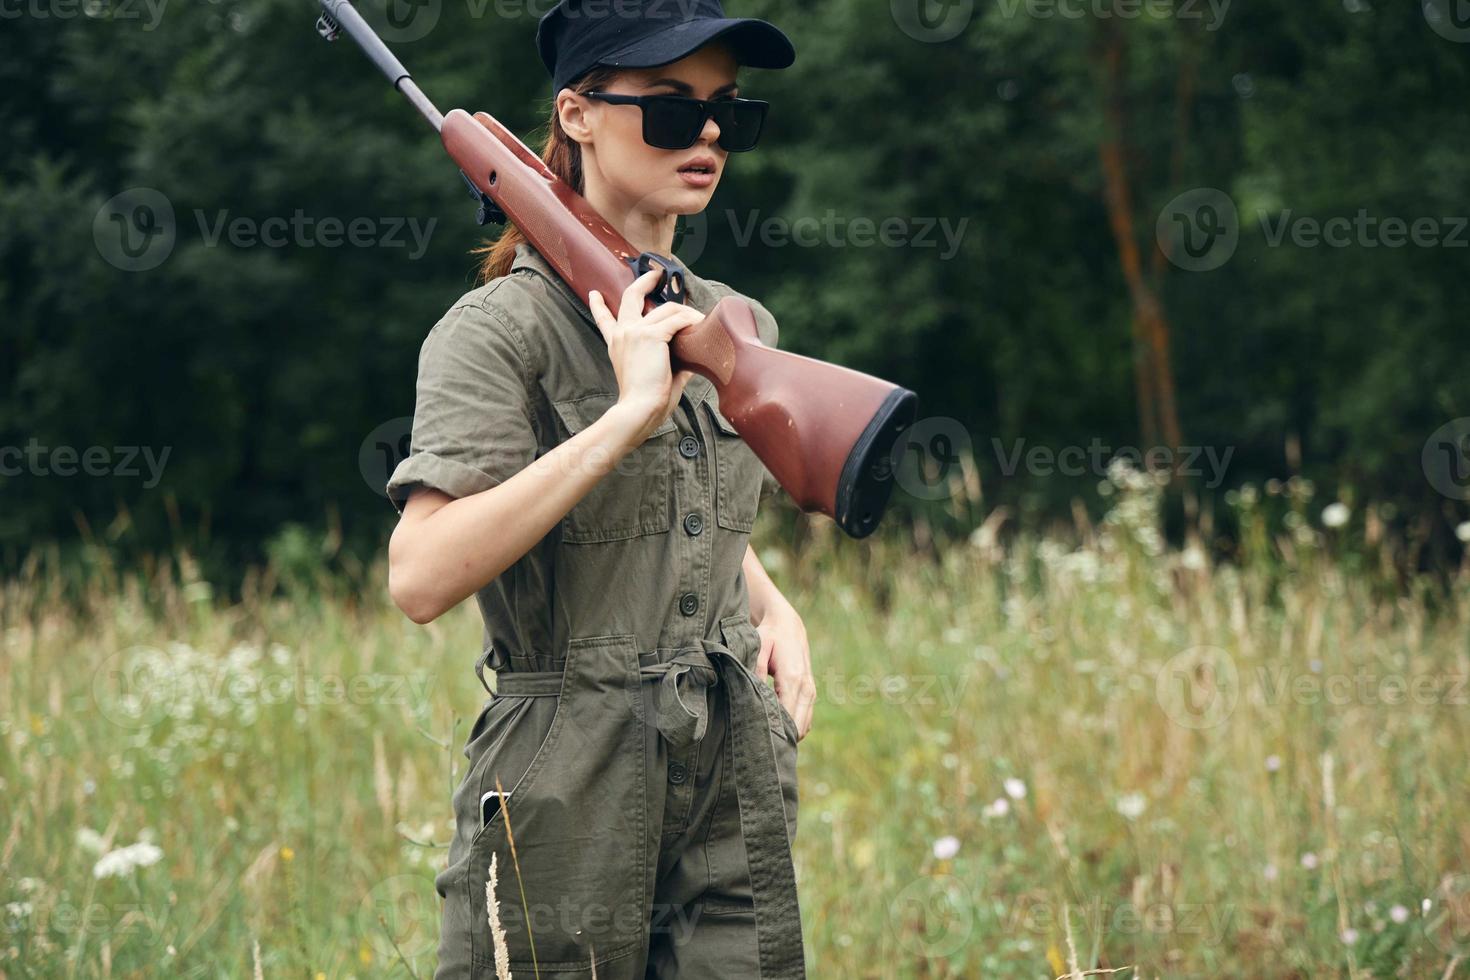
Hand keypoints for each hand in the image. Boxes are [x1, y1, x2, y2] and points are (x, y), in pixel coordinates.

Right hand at [588, 269, 704, 441]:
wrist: (639, 409)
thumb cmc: (646, 401)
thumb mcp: (653, 375)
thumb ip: (669, 362)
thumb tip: (691, 359)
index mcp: (617, 344)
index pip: (604, 320)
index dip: (599, 306)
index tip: (595, 294)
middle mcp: (623, 333)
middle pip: (631, 296)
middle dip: (645, 281)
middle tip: (656, 274)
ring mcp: (635, 331)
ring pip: (666, 309)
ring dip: (686, 312)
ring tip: (699, 319)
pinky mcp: (651, 335)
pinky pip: (677, 320)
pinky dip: (691, 321)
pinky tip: (700, 324)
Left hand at [754, 601, 814, 741]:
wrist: (788, 625)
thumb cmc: (769, 636)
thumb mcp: (758, 648)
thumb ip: (756, 672)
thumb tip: (751, 696)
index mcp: (793, 678)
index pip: (787, 716)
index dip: (773, 730)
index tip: (756, 738)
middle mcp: (806, 688)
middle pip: (798, 726)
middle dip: (781, 736)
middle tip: (758, 744)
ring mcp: (811, 692)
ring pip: (804, 726)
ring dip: (789, 734)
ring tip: (766, 738)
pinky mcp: (811, 694)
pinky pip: (806, 720)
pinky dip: (795, 727)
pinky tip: (777, 728)